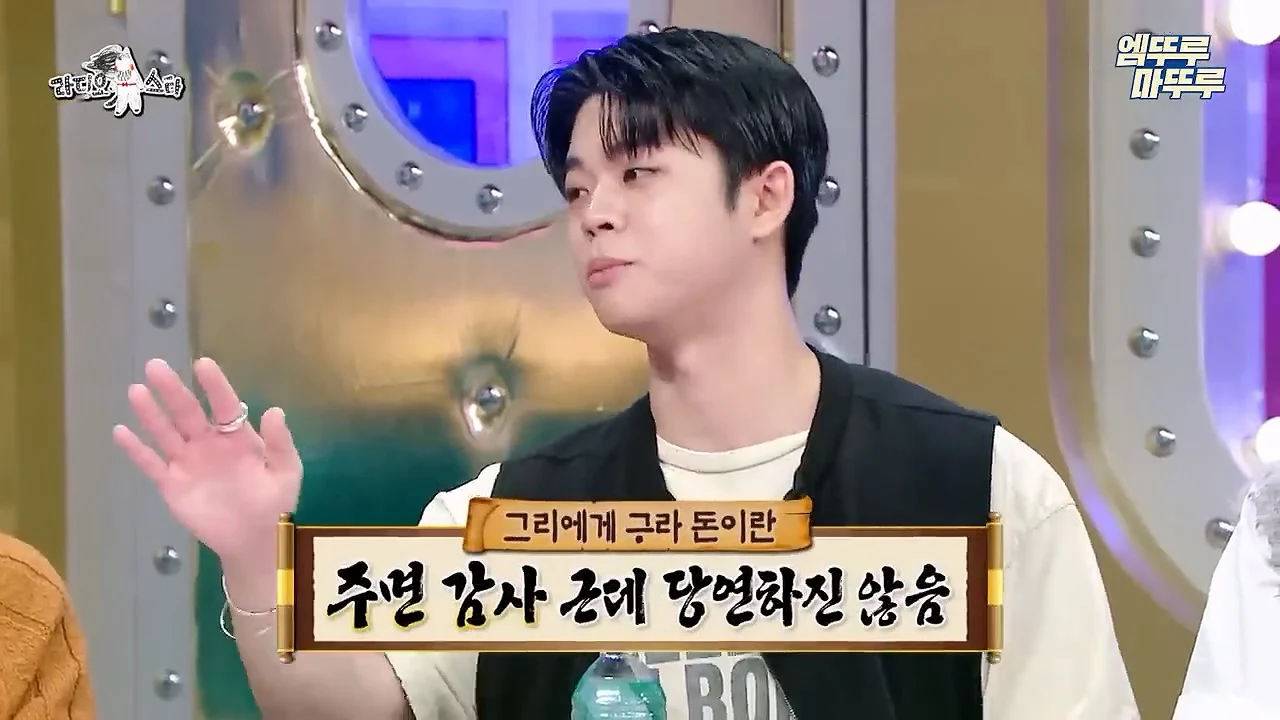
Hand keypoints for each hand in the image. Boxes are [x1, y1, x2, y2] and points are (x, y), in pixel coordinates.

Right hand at [112, 357, 301, 569]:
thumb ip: (280, 443)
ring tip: (136, 391)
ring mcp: (188, 462)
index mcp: (237, 437)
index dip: (215, 385)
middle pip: (187, 412)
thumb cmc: (274, 502)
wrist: (254, 540)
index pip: (224, 405)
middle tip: (155, 365)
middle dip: (172, 390)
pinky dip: (135, 449)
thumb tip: (275, 410)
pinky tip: (120, 431)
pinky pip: (151, 463)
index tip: (203, 364)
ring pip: (165, 432)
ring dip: (150, 413)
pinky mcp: (172, 484)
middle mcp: (208, 443)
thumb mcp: (285, 472)